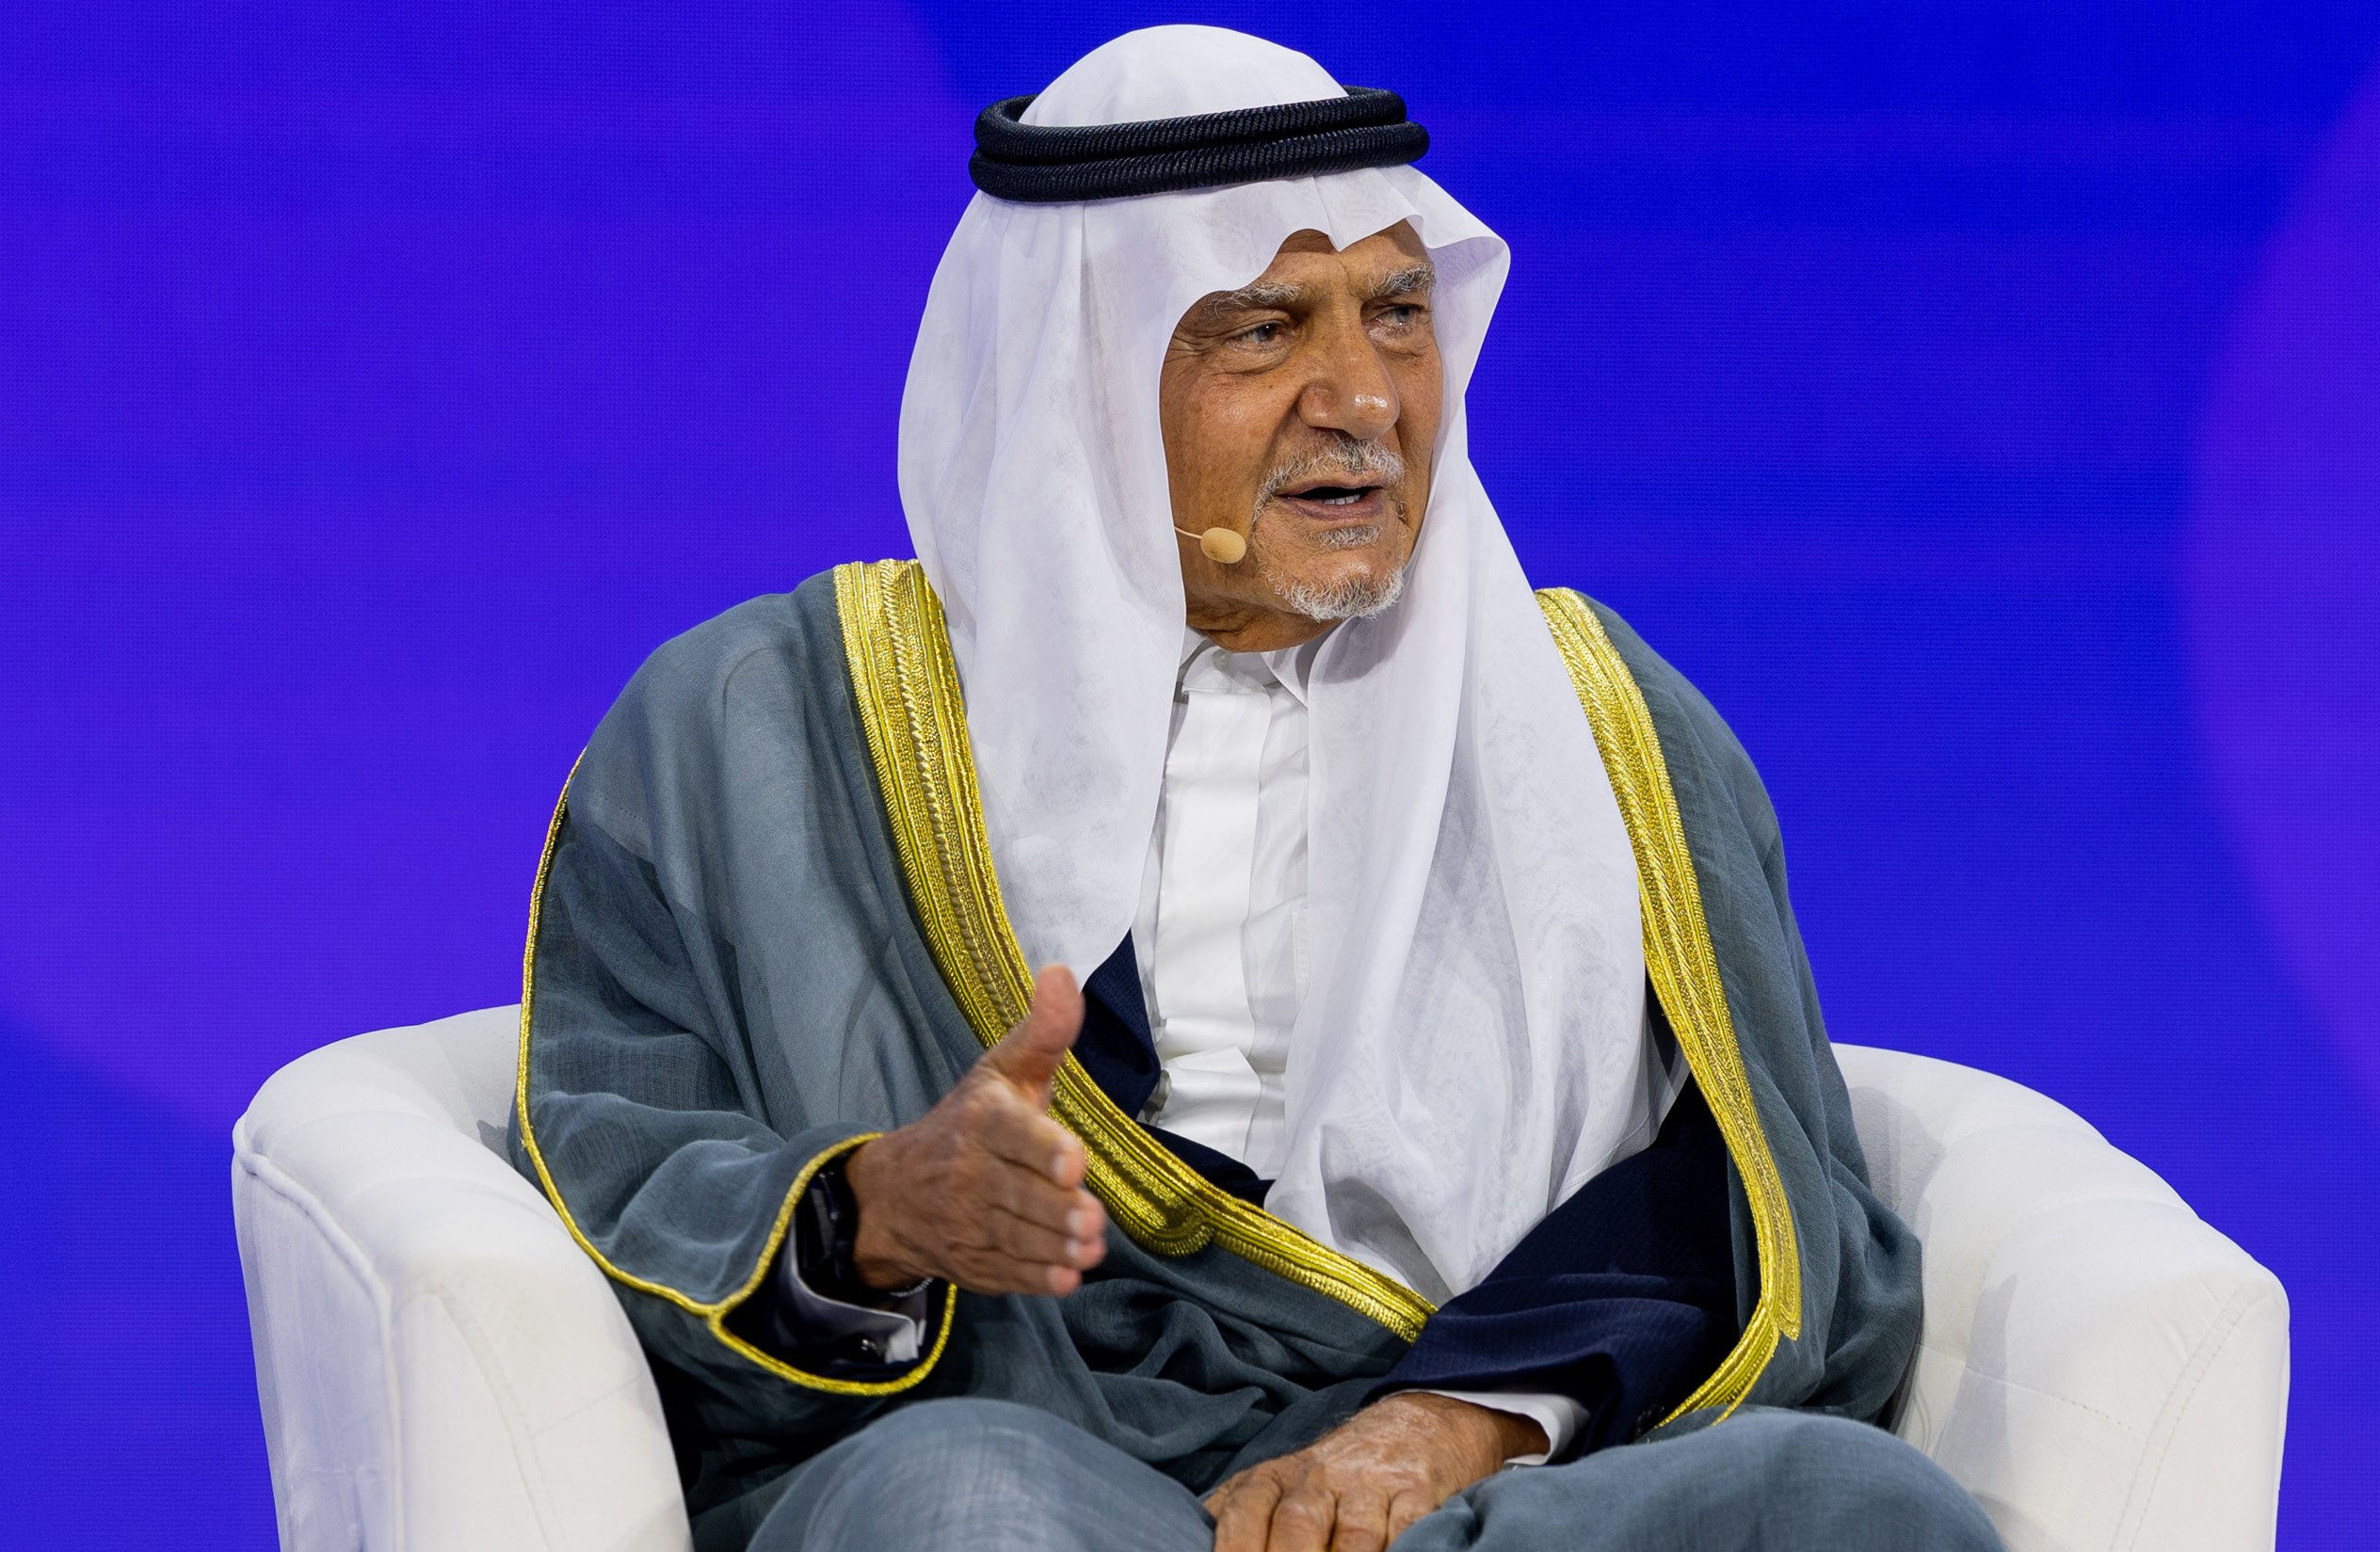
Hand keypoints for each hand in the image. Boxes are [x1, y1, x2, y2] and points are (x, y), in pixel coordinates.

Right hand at [843, 965, 1109, 1294]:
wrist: (895, 1193)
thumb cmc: (970, 1123)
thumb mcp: (1002, 1071)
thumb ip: (1043, 1031)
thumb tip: (1061, 972)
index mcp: (982, 1121)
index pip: (1014, 1135)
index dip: (1043, 1150)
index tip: (1074, 1163)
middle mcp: (970, 1173)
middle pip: (1019, 1195)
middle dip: (1055, 1209)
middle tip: (1090, 1219)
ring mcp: (969, 1222)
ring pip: (1017, 1237)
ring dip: (1054, 1246)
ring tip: (1089, 1247)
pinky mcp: (976, 1262)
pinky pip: (1008, 1273)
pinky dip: (1036, 1278)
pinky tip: (1066, 1277)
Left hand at [1205, 1394, 1545, 1551]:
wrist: (1417, 1423)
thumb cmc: (1333, 1474)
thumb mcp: (1277, 1482)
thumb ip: (1235, 1511)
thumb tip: (1183, 1542)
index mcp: (1276, 1477)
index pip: (1243, 1511)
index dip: (1233, 1548)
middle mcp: (1320, 1477)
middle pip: (1297, 1523)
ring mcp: (1371, 1484)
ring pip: (1354, 1534)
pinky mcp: (1417, 1491)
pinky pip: (1408, 1526)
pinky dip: (1399, 1547)